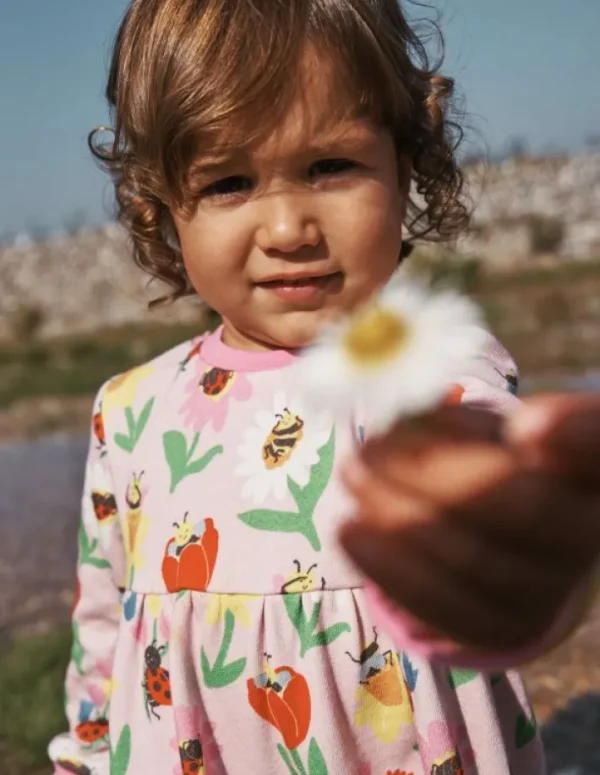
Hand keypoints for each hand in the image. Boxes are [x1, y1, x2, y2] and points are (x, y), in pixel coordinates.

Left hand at [339, 395, 599, 651]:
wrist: (499, 535)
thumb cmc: (483, 460)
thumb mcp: (474, 428)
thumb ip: (451, 422)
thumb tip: (404, 427)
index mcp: (586, 461)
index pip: (598, 441)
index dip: (571, 432)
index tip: (523, 426)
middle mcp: (588, 526)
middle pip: (524, 507)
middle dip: (433, 475)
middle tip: (367, 451)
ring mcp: (553, 585)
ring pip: (477, 561)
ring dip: (398, 517)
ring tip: (351, 476)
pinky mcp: (509, 625)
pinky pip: (448, 608)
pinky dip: (389, 568)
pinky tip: (350, 530)